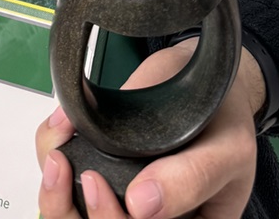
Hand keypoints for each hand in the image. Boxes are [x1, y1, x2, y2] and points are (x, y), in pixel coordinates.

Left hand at [36, 40, 264, 218]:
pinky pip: (66, 185)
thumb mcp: (227, 147)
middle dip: (74, 210)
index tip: (97, 183)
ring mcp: (125, 201)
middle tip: (65, 166)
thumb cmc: (223, 117)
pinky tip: (58, 134)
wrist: (203, 74)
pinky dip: (51, 155)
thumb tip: (143, 204)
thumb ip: (193, 177)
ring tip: (55, 157)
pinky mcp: (102, 172)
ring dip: (55, 196)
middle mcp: (153, 218)